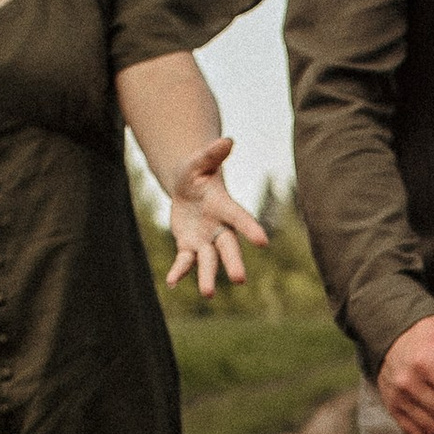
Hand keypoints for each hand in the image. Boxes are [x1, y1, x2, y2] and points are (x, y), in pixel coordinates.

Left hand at [163, 137, 267, 297]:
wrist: (186, 187)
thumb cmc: (196, 172)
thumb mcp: (200, 161)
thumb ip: (212, 154)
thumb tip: (227, 139)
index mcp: (224, 207)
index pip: (239, 218)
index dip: (250, 228)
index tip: (263, 241)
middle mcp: (219, 228)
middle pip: (228, 248)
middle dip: (233, 263)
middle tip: (239, 279)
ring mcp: (205, 240)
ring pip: (208, 261)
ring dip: (207, 277)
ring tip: (206, 294)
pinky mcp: (189, 247)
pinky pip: (185, 261)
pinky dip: (179, 272)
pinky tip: (171, 282)